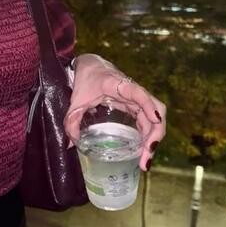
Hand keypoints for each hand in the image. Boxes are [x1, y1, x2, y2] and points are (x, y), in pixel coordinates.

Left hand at [63, 57, 166, 171]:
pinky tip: (143, 151)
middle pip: (155, 109)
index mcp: (118, 85)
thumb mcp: (76, 100)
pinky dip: (148, 136)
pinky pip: (148, 121)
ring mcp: (137, 99)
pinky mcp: (136, 105)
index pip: (138, 93)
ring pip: (155, 117)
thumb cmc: (86, 79)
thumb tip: (70, 144)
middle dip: (155, 134)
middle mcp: (133, 91)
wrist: (91, 66)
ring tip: (145, 160)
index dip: (148, 105)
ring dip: (154, 139)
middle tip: (146, 157)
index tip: (154, 120)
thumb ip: (71, 120)